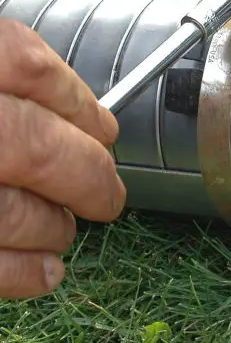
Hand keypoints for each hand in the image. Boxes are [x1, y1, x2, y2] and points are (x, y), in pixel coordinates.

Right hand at [0, 20, 122, 299]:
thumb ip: (2, 74)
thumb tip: (74, 117)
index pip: (27, 67)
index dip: (75, 102)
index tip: (101, 125)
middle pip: (33, 145)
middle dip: (85, 173)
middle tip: (108, 193)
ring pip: (11, 210)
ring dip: (54, 224)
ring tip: (66, 228)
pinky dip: (18, 274)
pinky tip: (45, 271)